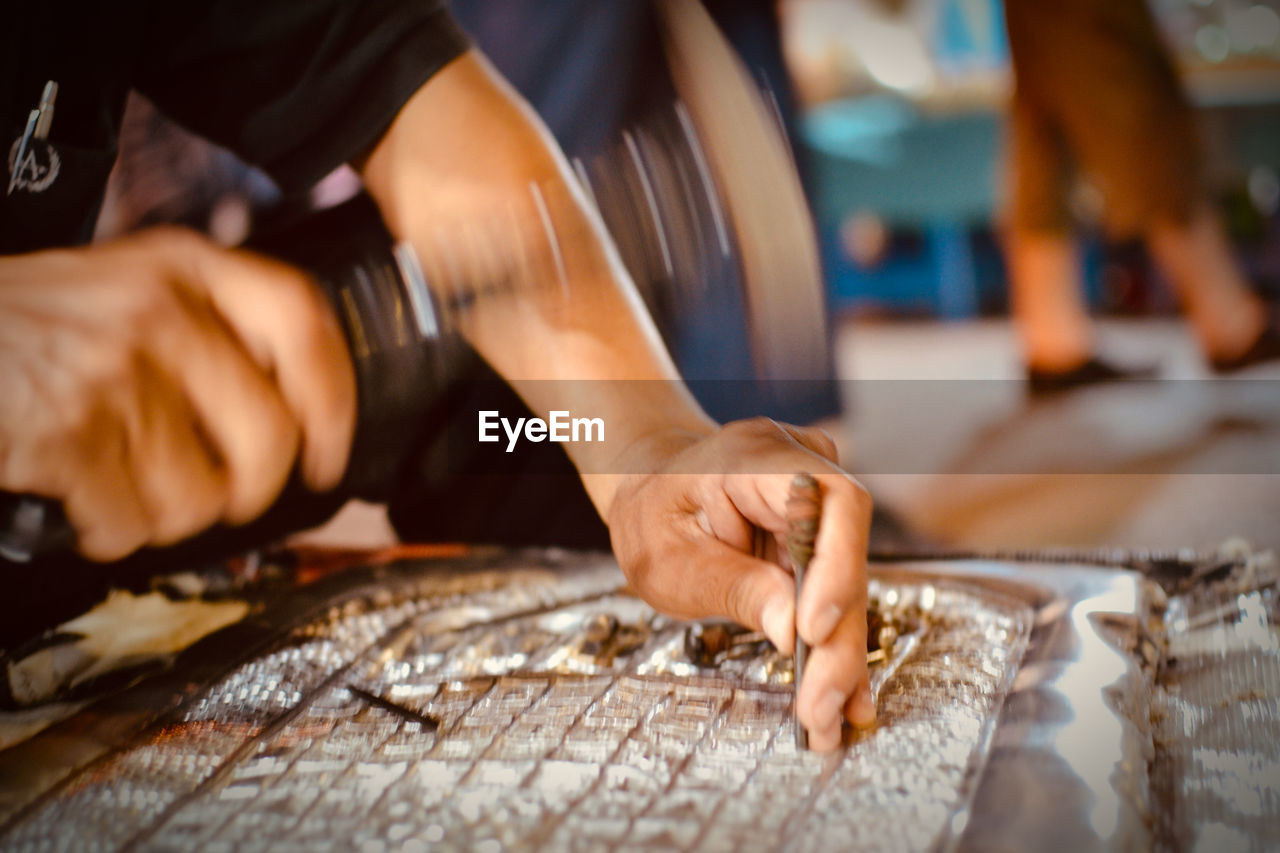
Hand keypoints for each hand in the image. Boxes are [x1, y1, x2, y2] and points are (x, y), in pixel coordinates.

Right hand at [0, 228, 355, 559]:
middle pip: (270, 435)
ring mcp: (114, 369)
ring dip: (162, 513)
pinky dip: (106, 531)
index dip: (334, 398)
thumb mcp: (125, 289)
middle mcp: (159, 310)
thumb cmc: (27, 329)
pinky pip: (131, 522)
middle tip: (219, 494)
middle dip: (249, 490)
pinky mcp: (67, 430)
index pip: (302, 321)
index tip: (330, 451)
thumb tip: (297, 414)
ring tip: (120, 483)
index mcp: (184, 266)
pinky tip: (78, 500)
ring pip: (200, 495)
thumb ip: (206, 326)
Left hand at [607, 418, 873, 750]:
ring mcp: (819, 501)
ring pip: (847, 583)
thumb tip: (794, 630)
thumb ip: (732, 586)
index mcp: (755, 456)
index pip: (827, 498)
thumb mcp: (668, 558)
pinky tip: (844, 697)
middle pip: (844, 555)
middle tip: (821, 707)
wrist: (653, 488)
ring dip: (839, 654)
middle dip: (835, 638)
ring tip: (830, 721)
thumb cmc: (653, 515)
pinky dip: (833, 645)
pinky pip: (838, 591)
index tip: (812, 630)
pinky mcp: (825, 536)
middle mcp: (802, 467)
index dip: (835, 564)